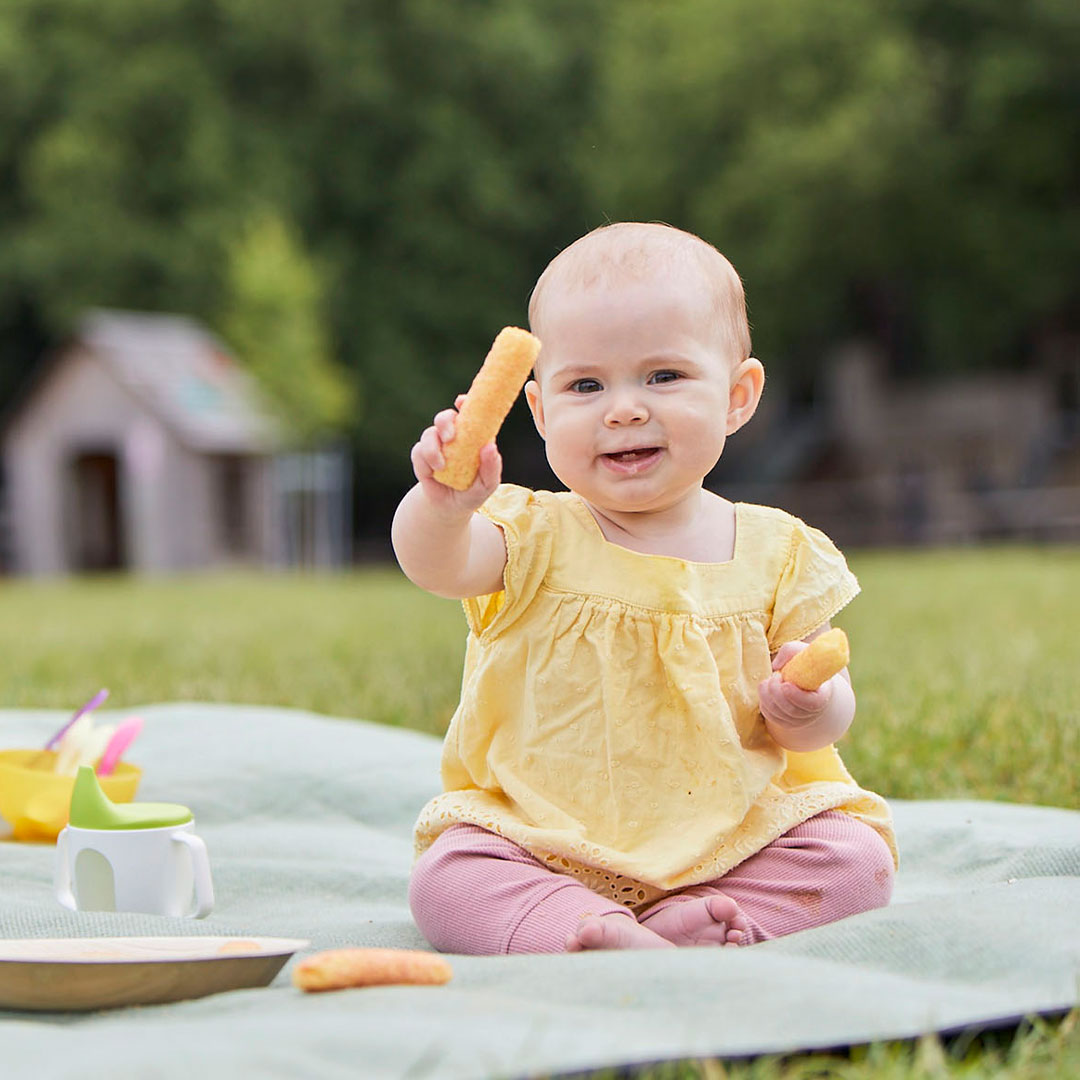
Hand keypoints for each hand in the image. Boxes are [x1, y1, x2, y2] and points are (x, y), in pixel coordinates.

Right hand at [410, 396, 501, 515]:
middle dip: (445, 422)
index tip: (462, 402)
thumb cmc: (472, 492)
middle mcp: (453, 437)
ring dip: (433, 448)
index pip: (468, 413)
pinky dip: (425, 462)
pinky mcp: (421, 457)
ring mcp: (436, 445)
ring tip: (441, 466)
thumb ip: (491, 467)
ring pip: (429, 434)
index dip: (465, 403)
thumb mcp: (487, 485)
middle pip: (445, 417)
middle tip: (450, 437)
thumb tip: (490, 446)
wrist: (450, 509)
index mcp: (472, 437)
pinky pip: (418, 452)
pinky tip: (432, 473)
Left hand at [757, 641, 835, 732]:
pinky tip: (767, 687)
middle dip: (777, 692)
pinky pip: (770, 715)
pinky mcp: (784, 720)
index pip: (812, 703)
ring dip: (767, 695)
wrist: (807, 678)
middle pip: (791, 711)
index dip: (797, 696)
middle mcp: (812, 712)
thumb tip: (775, 666)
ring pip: (778, 714)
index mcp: (823, 695)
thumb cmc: (805, 663)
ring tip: (771, 679)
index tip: (785, 684)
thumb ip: (790, 651)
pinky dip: (764, 701)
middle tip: (775, 675)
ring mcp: (798, 719)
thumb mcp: (801, 651)